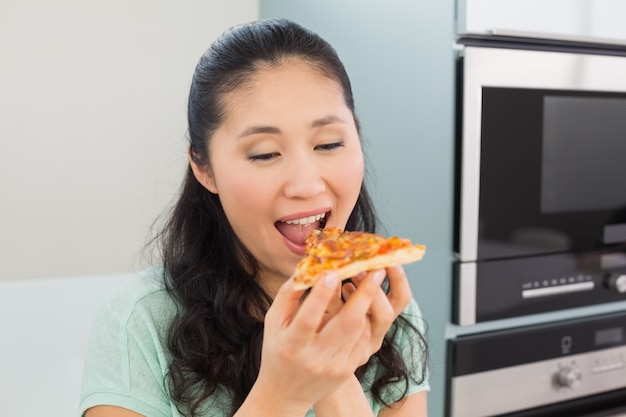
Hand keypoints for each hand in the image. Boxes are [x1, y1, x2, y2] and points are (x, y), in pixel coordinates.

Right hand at [252, 270, 391, 412]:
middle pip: (347, 323)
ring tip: (370, 280)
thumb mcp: (273, 322)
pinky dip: (366, 318)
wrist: (286, 393)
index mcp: (291, 344)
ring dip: (369, 302)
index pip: (308, 317)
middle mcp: (315, 358)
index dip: (322, 295)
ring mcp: (335, 366)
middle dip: (365, 294)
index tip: (333, 271)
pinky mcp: (348, 369)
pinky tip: (363, 304)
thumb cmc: (278, 349)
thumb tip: (308, 266)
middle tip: (376, 269)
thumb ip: (289, 294)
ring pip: (361, 329)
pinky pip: (364, 339)